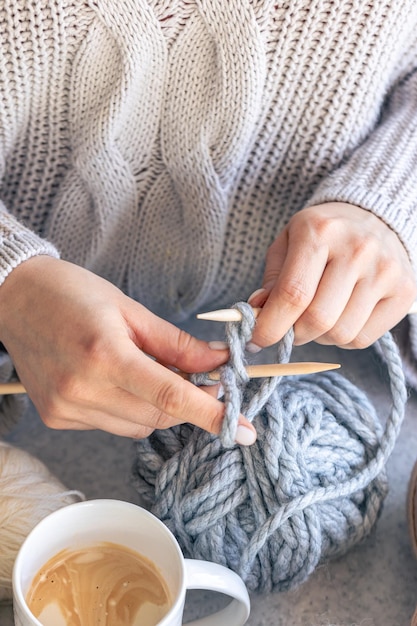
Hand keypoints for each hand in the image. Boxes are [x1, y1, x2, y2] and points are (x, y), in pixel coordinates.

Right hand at [0, 256, 255, 442]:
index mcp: (105, 355)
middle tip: (198, 377)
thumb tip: (218, 362)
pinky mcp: (57, 417)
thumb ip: (178, 343)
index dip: (211, 414)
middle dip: (187, 402)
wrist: (14, 298)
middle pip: (159, 416)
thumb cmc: (73, 294)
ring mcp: (66, 408)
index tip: (241, 429)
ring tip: (145, 371)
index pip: (170, 396)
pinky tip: (115, 381)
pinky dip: (128, 409)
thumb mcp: (131, 309)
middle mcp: (83, 389)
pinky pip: (113, 426)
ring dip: (157, 406)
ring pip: (139, 427)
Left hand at [249, 202, 416, 348]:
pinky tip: (342, 316)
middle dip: (295, 334)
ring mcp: (385, 271)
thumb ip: (271, 280)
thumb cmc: (322, 235)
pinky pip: (364, 339)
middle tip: (289, 328)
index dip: (270, 326)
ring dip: (320, 337)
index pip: (293, 294)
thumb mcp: (287, 243)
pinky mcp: (404, 291)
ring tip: (319, 316)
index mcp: (320, 231)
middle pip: (318, 320)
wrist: (373, 217)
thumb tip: (259, 313)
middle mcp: (358, 249)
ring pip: (341, 334)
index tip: (256, 340)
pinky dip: (344, 338)